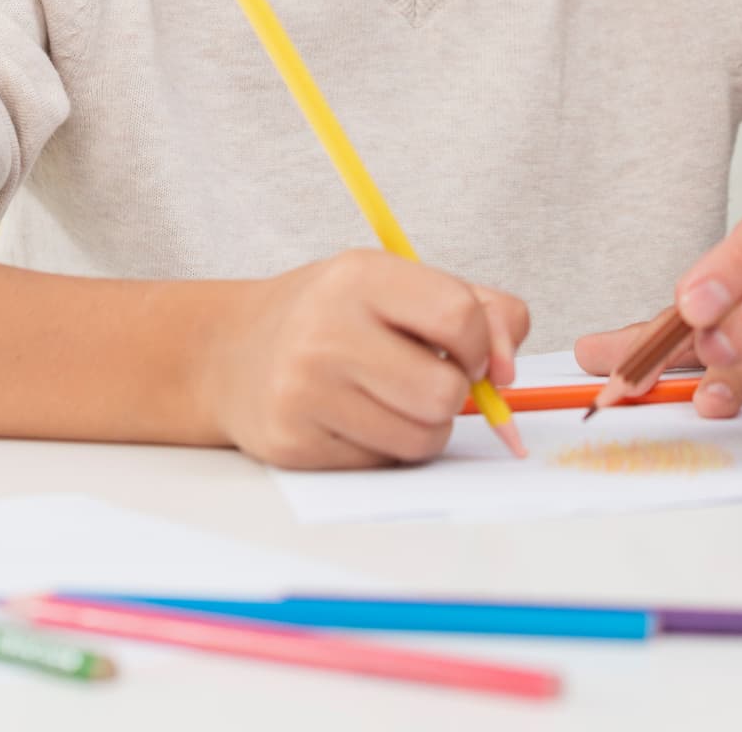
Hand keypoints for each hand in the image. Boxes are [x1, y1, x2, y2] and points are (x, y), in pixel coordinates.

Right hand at [201, 252, 528, 470]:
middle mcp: (327, 330)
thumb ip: (477, 308)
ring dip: (425, 427)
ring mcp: (305, 391)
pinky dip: (387, 448)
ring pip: (421, 438)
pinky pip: (383, 465)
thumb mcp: (397, 284)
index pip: (457, 315)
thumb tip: (508, 370)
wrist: (233, 353)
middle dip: (454, 394)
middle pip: (444, 392)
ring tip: (393, 399)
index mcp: (361, 276)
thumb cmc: (336, 315)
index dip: (481, 344)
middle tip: (429, 378)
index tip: (468, 352)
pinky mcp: (294, 444)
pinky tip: (357, 419)